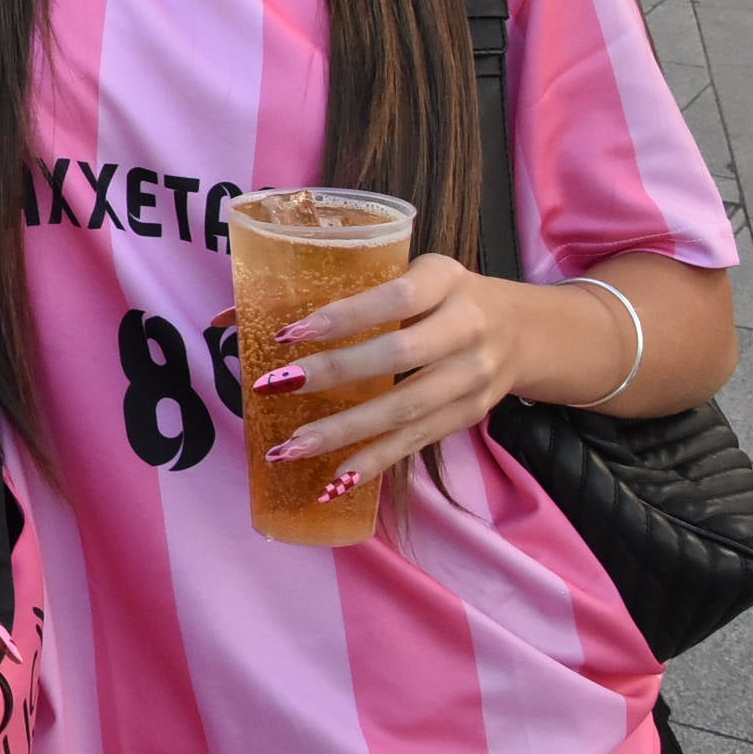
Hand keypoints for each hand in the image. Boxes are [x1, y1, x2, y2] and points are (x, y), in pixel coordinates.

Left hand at [250, 254, 589, 490]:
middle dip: (333, 374)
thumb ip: (337, 288)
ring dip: (344, 432)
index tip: (289, 333)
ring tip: (287, 447)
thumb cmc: (440, 296)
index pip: (395, 298)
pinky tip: (333, 481)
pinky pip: (416, 443)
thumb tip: (227, 317)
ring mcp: (473, 378)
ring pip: (405, 409)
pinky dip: (374, 463)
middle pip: (398, 356)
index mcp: (446, 279)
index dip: (345, 316)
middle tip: (274, 387)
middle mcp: (467, 328)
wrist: (525, 331)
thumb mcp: (408, 272)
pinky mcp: (468, 416)